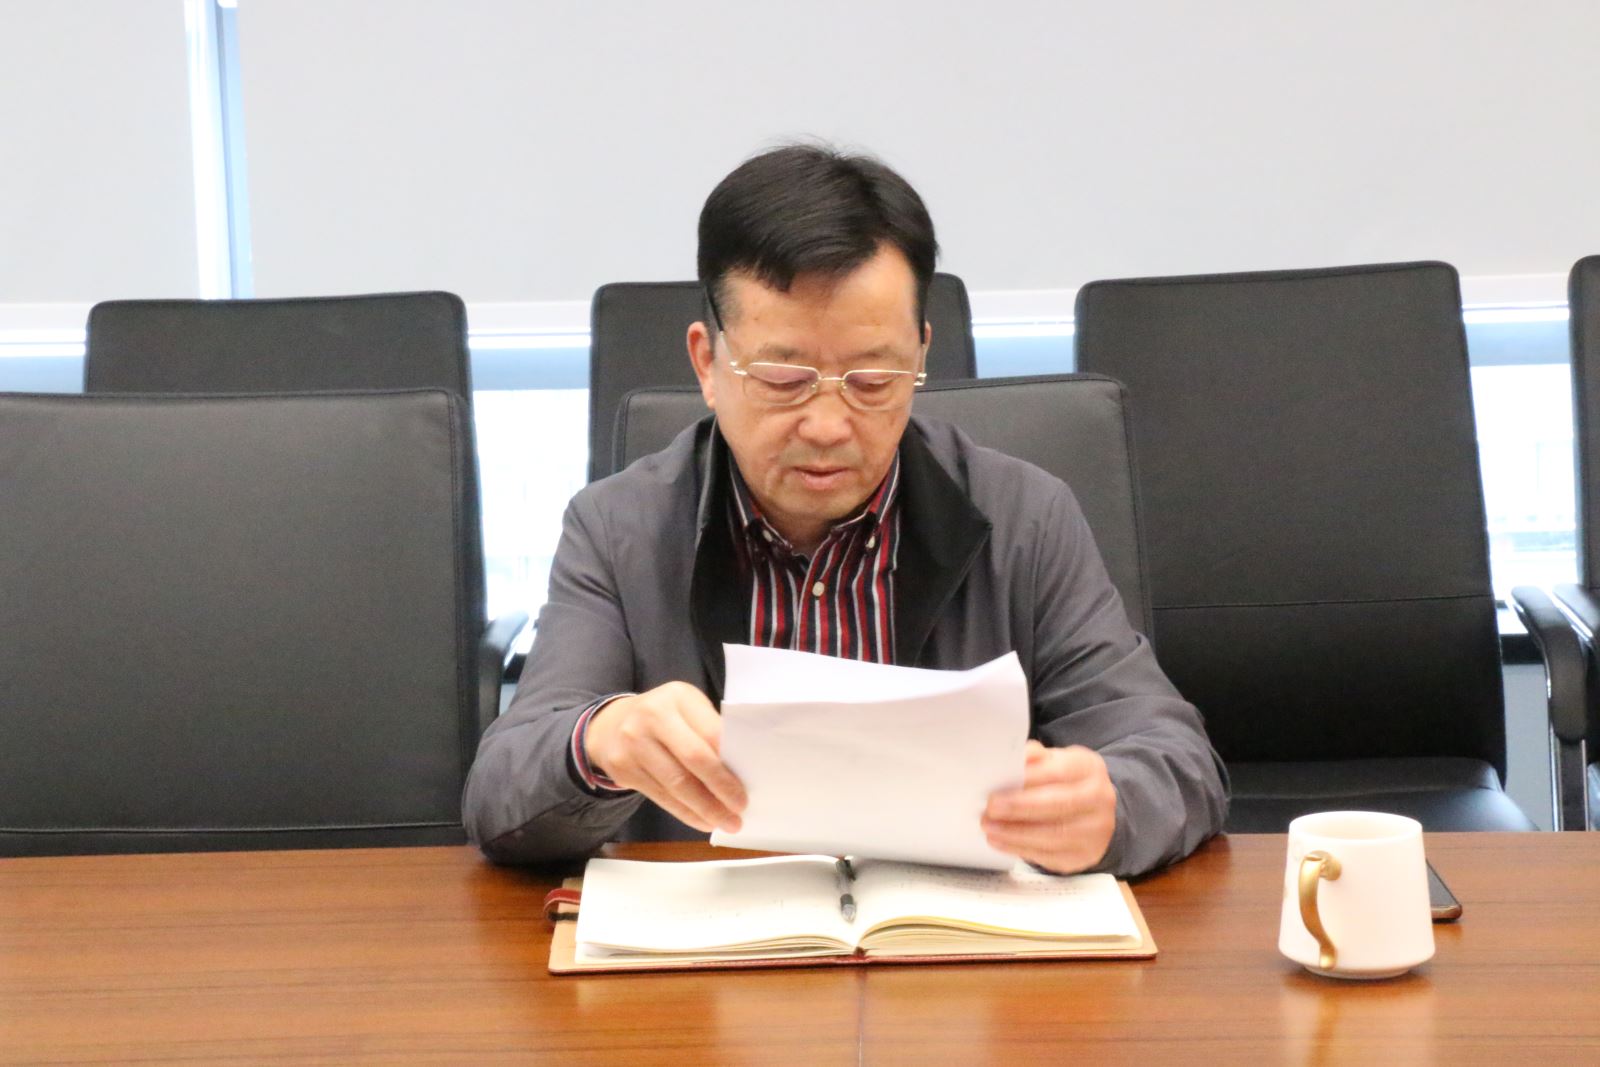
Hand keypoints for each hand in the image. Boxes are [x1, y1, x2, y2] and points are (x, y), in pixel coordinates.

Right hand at [584, 682, 746, 832]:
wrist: (610, 725)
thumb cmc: (664, 718)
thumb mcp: (687, 710)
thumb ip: (710, 731)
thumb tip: (739, 772)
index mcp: (677, 697)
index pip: (710, 732)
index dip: (729, 763)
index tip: (747, 786)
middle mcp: (652, 716)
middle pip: (693, 759)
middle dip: (720, 789)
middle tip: (739, 812)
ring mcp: (633, 744)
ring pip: (676, 785)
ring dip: (705, 809)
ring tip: (726, 822)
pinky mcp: (623, 770)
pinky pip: (661, 798)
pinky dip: (685, 813)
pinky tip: (702, 821)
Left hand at [982, 740, 1116, 873]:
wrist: (1094, 813)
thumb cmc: (1067, 782)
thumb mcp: (1057, 762)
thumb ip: (1036, 759)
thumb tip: (1021, 756)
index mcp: (1089, 770)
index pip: (1060, 772)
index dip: (1030, 778)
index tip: (1001, 781)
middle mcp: (1099, 800)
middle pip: (1058, 805)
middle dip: (1019, 807)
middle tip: (991, 807)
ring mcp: (1094, 831)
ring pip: (1053, 835)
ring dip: (1015, 832)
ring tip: (989, 826)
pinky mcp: (1082, 855)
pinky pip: (1049, 855)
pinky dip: (1020, 848)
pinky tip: (1001, 840)